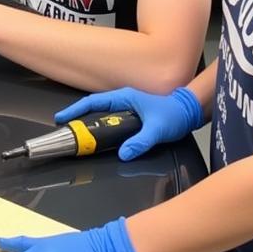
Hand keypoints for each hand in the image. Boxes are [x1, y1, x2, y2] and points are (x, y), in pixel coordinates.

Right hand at [55, 86, 202, 160]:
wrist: (189, 112)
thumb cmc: (174, 114)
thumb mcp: (157, 129)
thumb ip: (141, 141)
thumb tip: (123, 154)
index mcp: (125, 97)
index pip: (94, 102)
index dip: (76, 110)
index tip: (62, 118)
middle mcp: (123, 101)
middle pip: (94, 109)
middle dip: (79, 119)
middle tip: (67, 132)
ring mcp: (127, 109)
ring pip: (102, 116)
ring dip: (90, 124)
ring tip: (79, 137)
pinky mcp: (132, 117)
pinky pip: (111, 122)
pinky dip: (101, 129)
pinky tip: (99, 138)